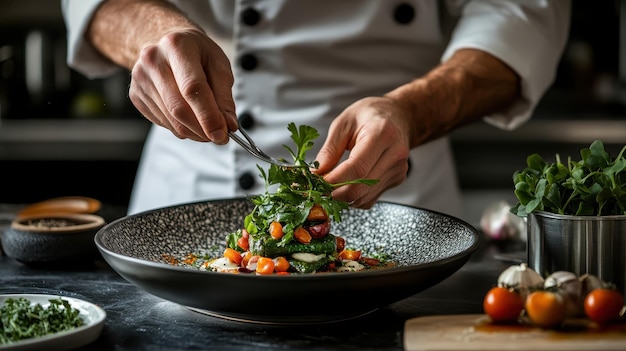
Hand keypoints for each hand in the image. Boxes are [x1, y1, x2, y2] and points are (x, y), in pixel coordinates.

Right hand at [129, 29, 237, 143]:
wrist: (168, 45)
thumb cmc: (196, 53)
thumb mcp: (219, 64)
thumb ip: (224, 96)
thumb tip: (228, 124)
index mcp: (176, 46)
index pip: (192, 88)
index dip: (208, 115)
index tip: (222, 133)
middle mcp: (153, 60)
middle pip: (178, 108)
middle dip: (202, 129)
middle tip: (220, 136)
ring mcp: (140, 79)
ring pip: (171, 120)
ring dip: (194, 132)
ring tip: (207, 127)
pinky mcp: (136, 95)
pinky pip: (163, 123)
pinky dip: (181, 128)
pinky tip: (190, 118)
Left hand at [314, 96, 410, 207]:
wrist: (398, 116)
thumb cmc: (370, 115)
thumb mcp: (343, 123)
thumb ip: (330, 150)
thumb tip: (317, 174)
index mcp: (382, 134)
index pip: (357, 167)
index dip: (334, 180)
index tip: (317, 183)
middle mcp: (395, 154)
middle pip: (361, 186)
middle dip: (335, 193)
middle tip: (317, 189)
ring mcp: (398, 169)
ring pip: (364, 197)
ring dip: (342, 197)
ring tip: (327, 187)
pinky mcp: (397, 179)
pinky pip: (370, 198)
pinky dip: (353, 197)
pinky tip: (344, 186)